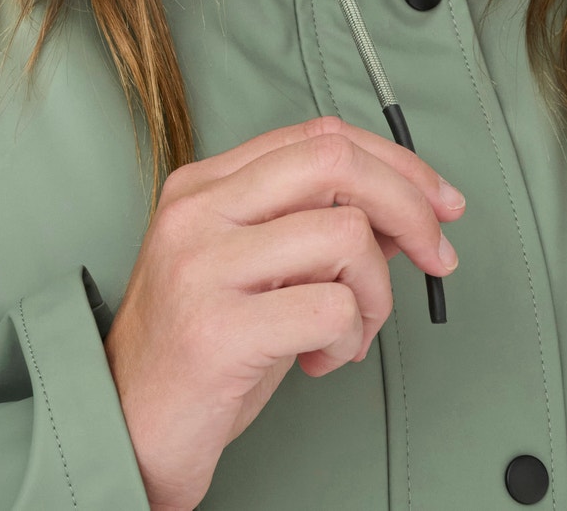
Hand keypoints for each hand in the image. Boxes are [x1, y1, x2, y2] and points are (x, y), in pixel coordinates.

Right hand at [102, 114, 464, 510]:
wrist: (127, 429)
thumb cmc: (198, 351)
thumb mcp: (254, 271)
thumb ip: (315, 228)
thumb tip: (407, 211)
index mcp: (204, 185)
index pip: (318, 136)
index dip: (395, 161)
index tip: (439, 200)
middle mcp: (199, 211)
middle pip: (335, 163)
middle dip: (409, 204)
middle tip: (435, 254)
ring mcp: (203, 266)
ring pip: (345, 235)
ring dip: (376, 294)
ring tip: (350, 332)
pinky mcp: (217, 330)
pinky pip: (332, 308)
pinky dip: (352, 338)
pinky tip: (322, 360)